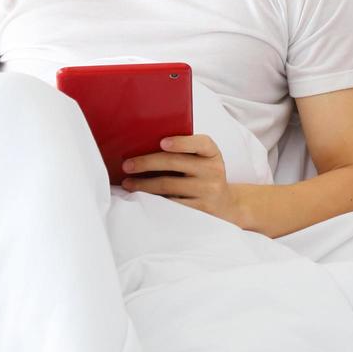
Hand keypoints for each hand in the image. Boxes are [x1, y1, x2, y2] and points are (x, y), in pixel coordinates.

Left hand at [121, 134, 250, 227]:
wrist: (225, 204)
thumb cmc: (204, 175)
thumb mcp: (203, 160)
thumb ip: (185, 152)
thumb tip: (144, 146)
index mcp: (212, 153)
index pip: (200, 143)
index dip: (181, 142)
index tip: (162, 143)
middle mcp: (212, 170)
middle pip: (175, 163)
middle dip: (147, 163)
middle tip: (127, 165)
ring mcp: (207, 191)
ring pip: (168, 185)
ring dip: (143, 184)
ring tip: (128, 183)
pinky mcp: (200, 209)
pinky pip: (171, 203)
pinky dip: (153, 199)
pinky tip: (141, 197)